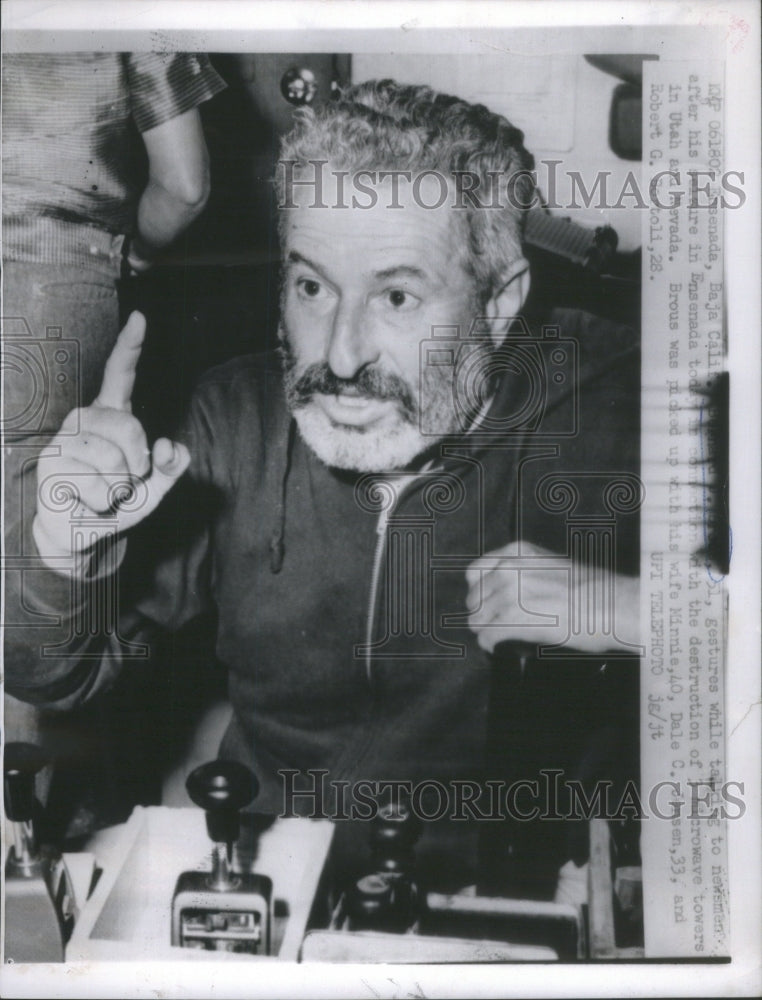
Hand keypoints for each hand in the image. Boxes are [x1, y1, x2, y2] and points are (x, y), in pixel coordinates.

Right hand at [33, 312, 190, 568]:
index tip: (140, 319)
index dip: (130, 347)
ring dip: (120, 489)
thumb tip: (169, 447)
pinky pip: (98, 486)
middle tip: (124, 481)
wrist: (83, 532)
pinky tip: (87, 501)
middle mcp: (85, 419)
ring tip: (105, 493)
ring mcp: (65, 439)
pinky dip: (103, 503)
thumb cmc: (118, 500)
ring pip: (114, 462)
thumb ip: (172, 465)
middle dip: (137, 465)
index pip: (120, 375)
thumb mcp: (155, 485)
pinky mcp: (50, 463)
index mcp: (111, 415)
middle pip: (130, 428)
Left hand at [465, 540, 640, 655]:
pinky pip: (487, 637)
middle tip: (495, 624)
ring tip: (497, 636)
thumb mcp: (551, 565)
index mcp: (517, 552)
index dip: (479, 591)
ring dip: (486, 630)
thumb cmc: (594, 589)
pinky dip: (491, 645)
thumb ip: (524, 572)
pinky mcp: (514, 620)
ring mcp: (509, 594)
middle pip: (474, 599)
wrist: (613, 605)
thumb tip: (508, 590)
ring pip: (477, 619)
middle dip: (483, 613)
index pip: (475, 572)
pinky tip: (498, 648)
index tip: (486, 602)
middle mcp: (509, 569)